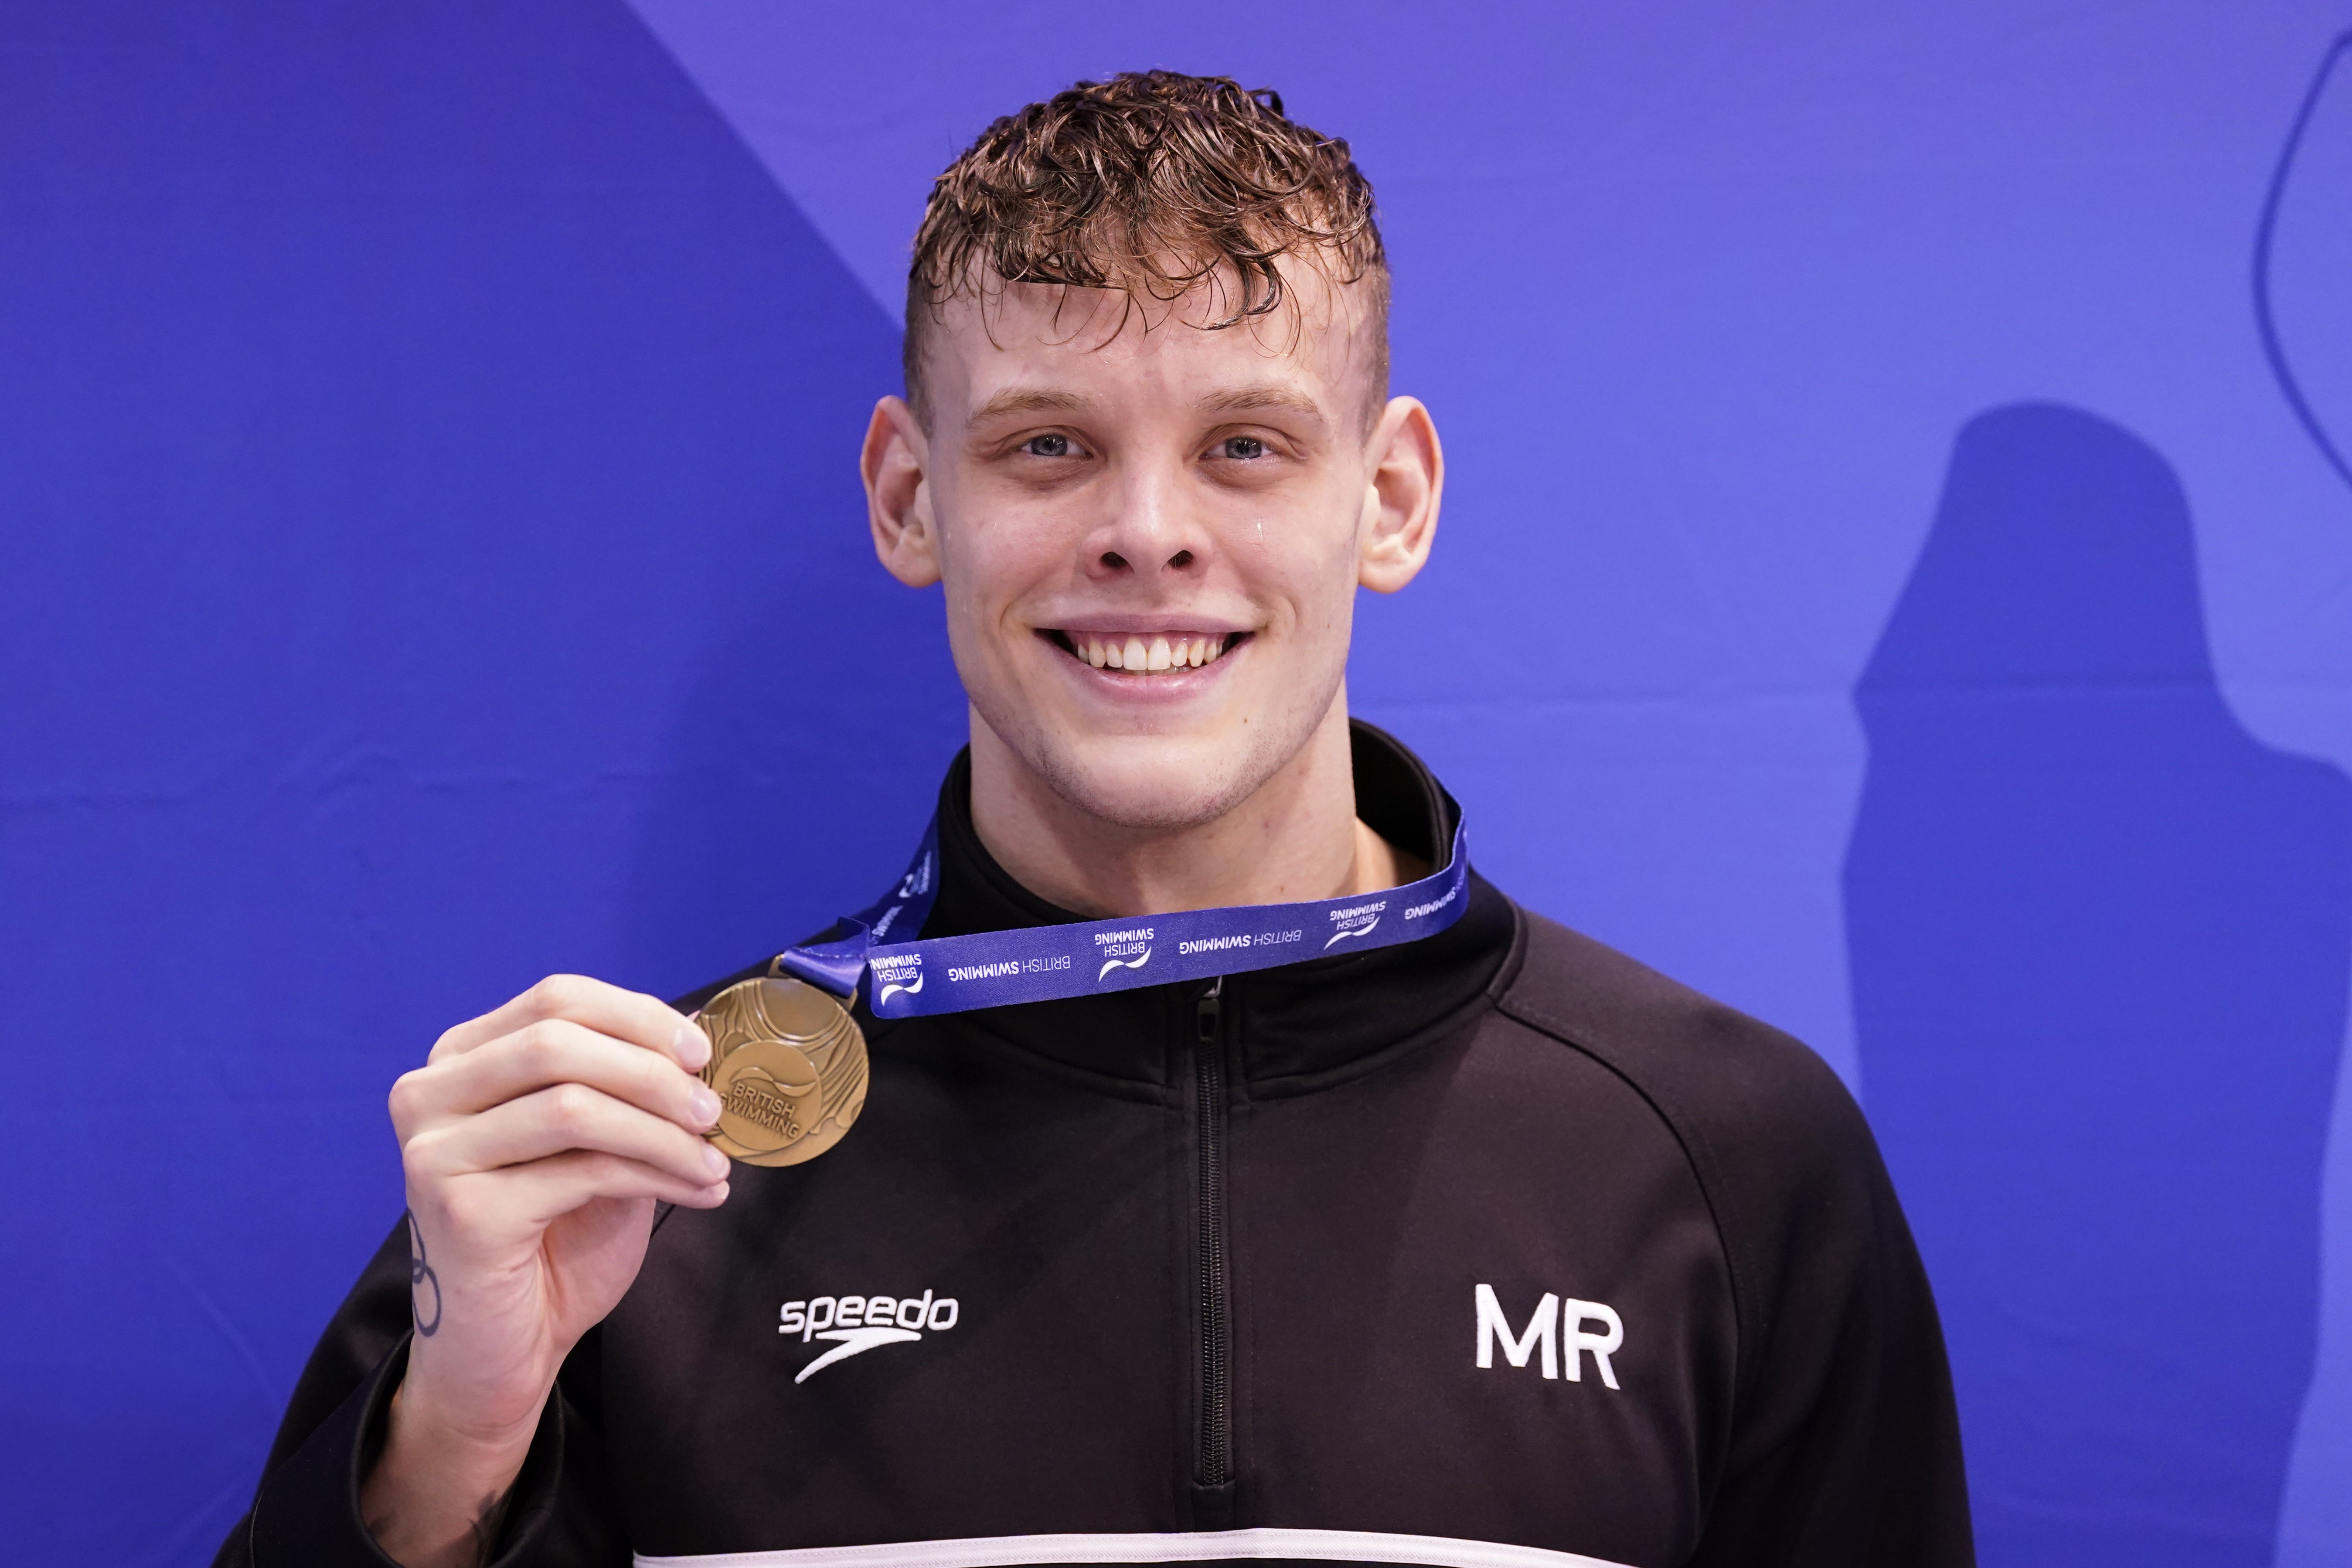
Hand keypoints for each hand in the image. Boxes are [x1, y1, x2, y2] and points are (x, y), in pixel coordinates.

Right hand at [359, 976, 726, 1566]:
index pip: (555, 1000)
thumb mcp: (594, 1144)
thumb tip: (695, 1029)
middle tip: (713, 1110)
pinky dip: (657, 1175)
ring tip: (714, 1160)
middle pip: (558, 1041)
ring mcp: (434, 1154)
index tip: (702, 1052)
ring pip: (572, 1105)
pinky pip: (582, 1170)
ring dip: (663, 1130)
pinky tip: (700, 1191)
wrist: (507, 1348)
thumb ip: (624, 1085)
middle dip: (653, 1071)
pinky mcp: (461, 1211)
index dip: (638, 1015)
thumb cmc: (554, 1241)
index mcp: (459, 1061)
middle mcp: (429, 1097)